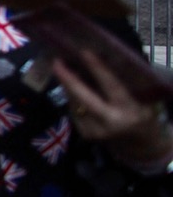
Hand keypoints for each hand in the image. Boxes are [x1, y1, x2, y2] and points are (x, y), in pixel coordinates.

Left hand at [54, 52, 172, 167]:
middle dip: (68, 79)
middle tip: (57, 62)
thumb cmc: (139, 114)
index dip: (97, 69)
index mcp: (128, 110)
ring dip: (68, 85)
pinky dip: (72, 97)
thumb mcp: (138, 99)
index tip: (84, 52)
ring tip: (65, 70)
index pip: (111, 86)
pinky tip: (74, 89)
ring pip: (75, 102)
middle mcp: (110, 122)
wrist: (138, 144)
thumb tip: (96, 60)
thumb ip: (119, 85)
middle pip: (83, 97)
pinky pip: (73, 110)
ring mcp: (95, 130)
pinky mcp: (85, 134)